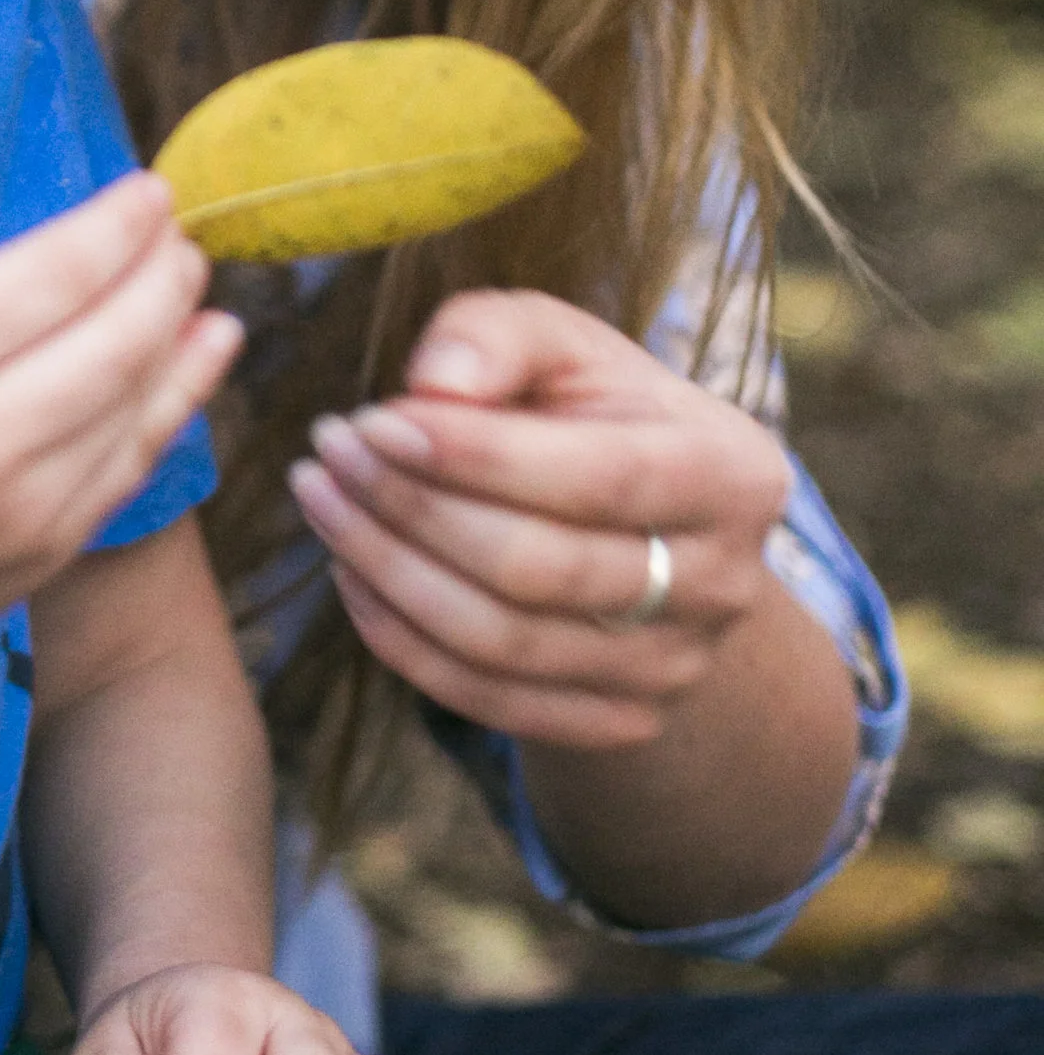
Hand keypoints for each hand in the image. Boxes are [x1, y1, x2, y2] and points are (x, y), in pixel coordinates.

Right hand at [0, 171, 237, 669]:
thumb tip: (96, 252)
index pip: (55, 275)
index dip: (119, 226)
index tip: (151, 192)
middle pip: (116, 340)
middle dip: (165, 277)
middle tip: (182, 238)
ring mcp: (22, 510)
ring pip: (139, 405)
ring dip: (182, 336)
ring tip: (198, 289)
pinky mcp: (45, 555)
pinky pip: (128, 465)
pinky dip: (172, 404)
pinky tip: (198, 358)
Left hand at [286, 287, 792, 751]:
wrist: (647, 527)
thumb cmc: (592, 412)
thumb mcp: (563, 344)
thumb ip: (500, 334)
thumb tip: (436, 383)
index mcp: (733, 472)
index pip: (601, 476)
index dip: (478, 455)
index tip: (373, 420)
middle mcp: (722, 583)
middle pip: (541, 569)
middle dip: (412, 509)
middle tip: (327, 454)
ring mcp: (674, 667)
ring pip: (502, 643)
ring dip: (386, 571)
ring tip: (322, 501)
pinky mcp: (620, 720)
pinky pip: (486, 698)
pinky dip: (400, 640)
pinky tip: (351, 571)